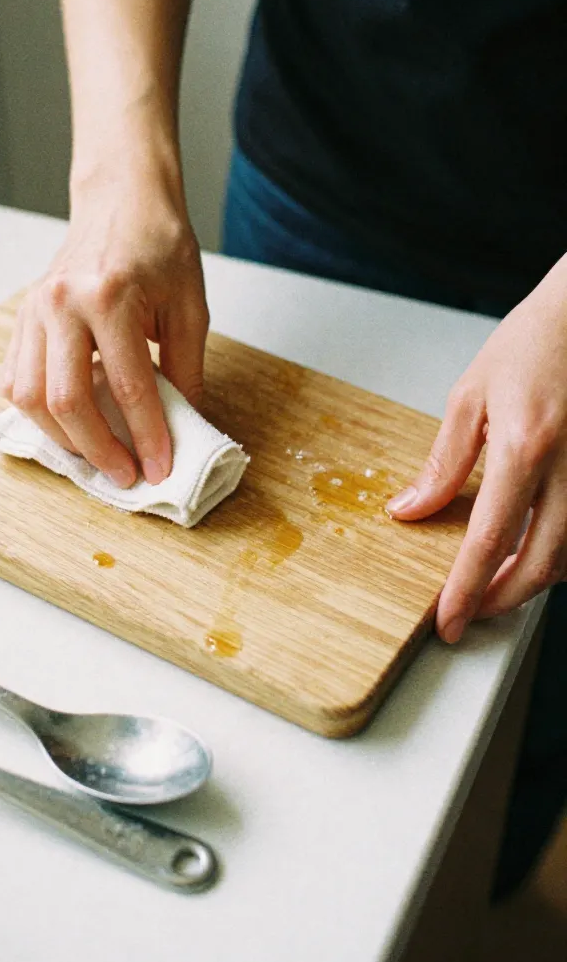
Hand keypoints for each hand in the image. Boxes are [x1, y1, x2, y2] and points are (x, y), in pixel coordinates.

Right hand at [0, 164, 208, 488]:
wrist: (121, 201)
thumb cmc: (158, 247)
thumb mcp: (190, 307)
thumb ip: (186, 369)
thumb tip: (182, 426)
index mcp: (110, 296)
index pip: (128, 387)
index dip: (146, 436)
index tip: (160, 467)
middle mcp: (62, 303)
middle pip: (66, 401)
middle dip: (99, 449)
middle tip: (126, 474)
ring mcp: (34, 309)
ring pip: (30, 397)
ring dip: (63, 437)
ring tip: (96, 455)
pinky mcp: (21, 318)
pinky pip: (15, 379)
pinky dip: (37, 412)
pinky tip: (67, 425)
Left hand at [387, 257, 566, 643]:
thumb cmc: (537, 340)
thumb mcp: (471, 395)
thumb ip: (444, 462)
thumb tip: (411, 508)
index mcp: (525, 446)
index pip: (491, 541)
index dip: (467, 590)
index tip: (449, 620)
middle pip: (541, 564)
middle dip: (504, 600)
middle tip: (471, 611)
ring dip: (534, 580)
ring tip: (497, 582)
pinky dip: (562, 553)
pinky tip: (535, 548)